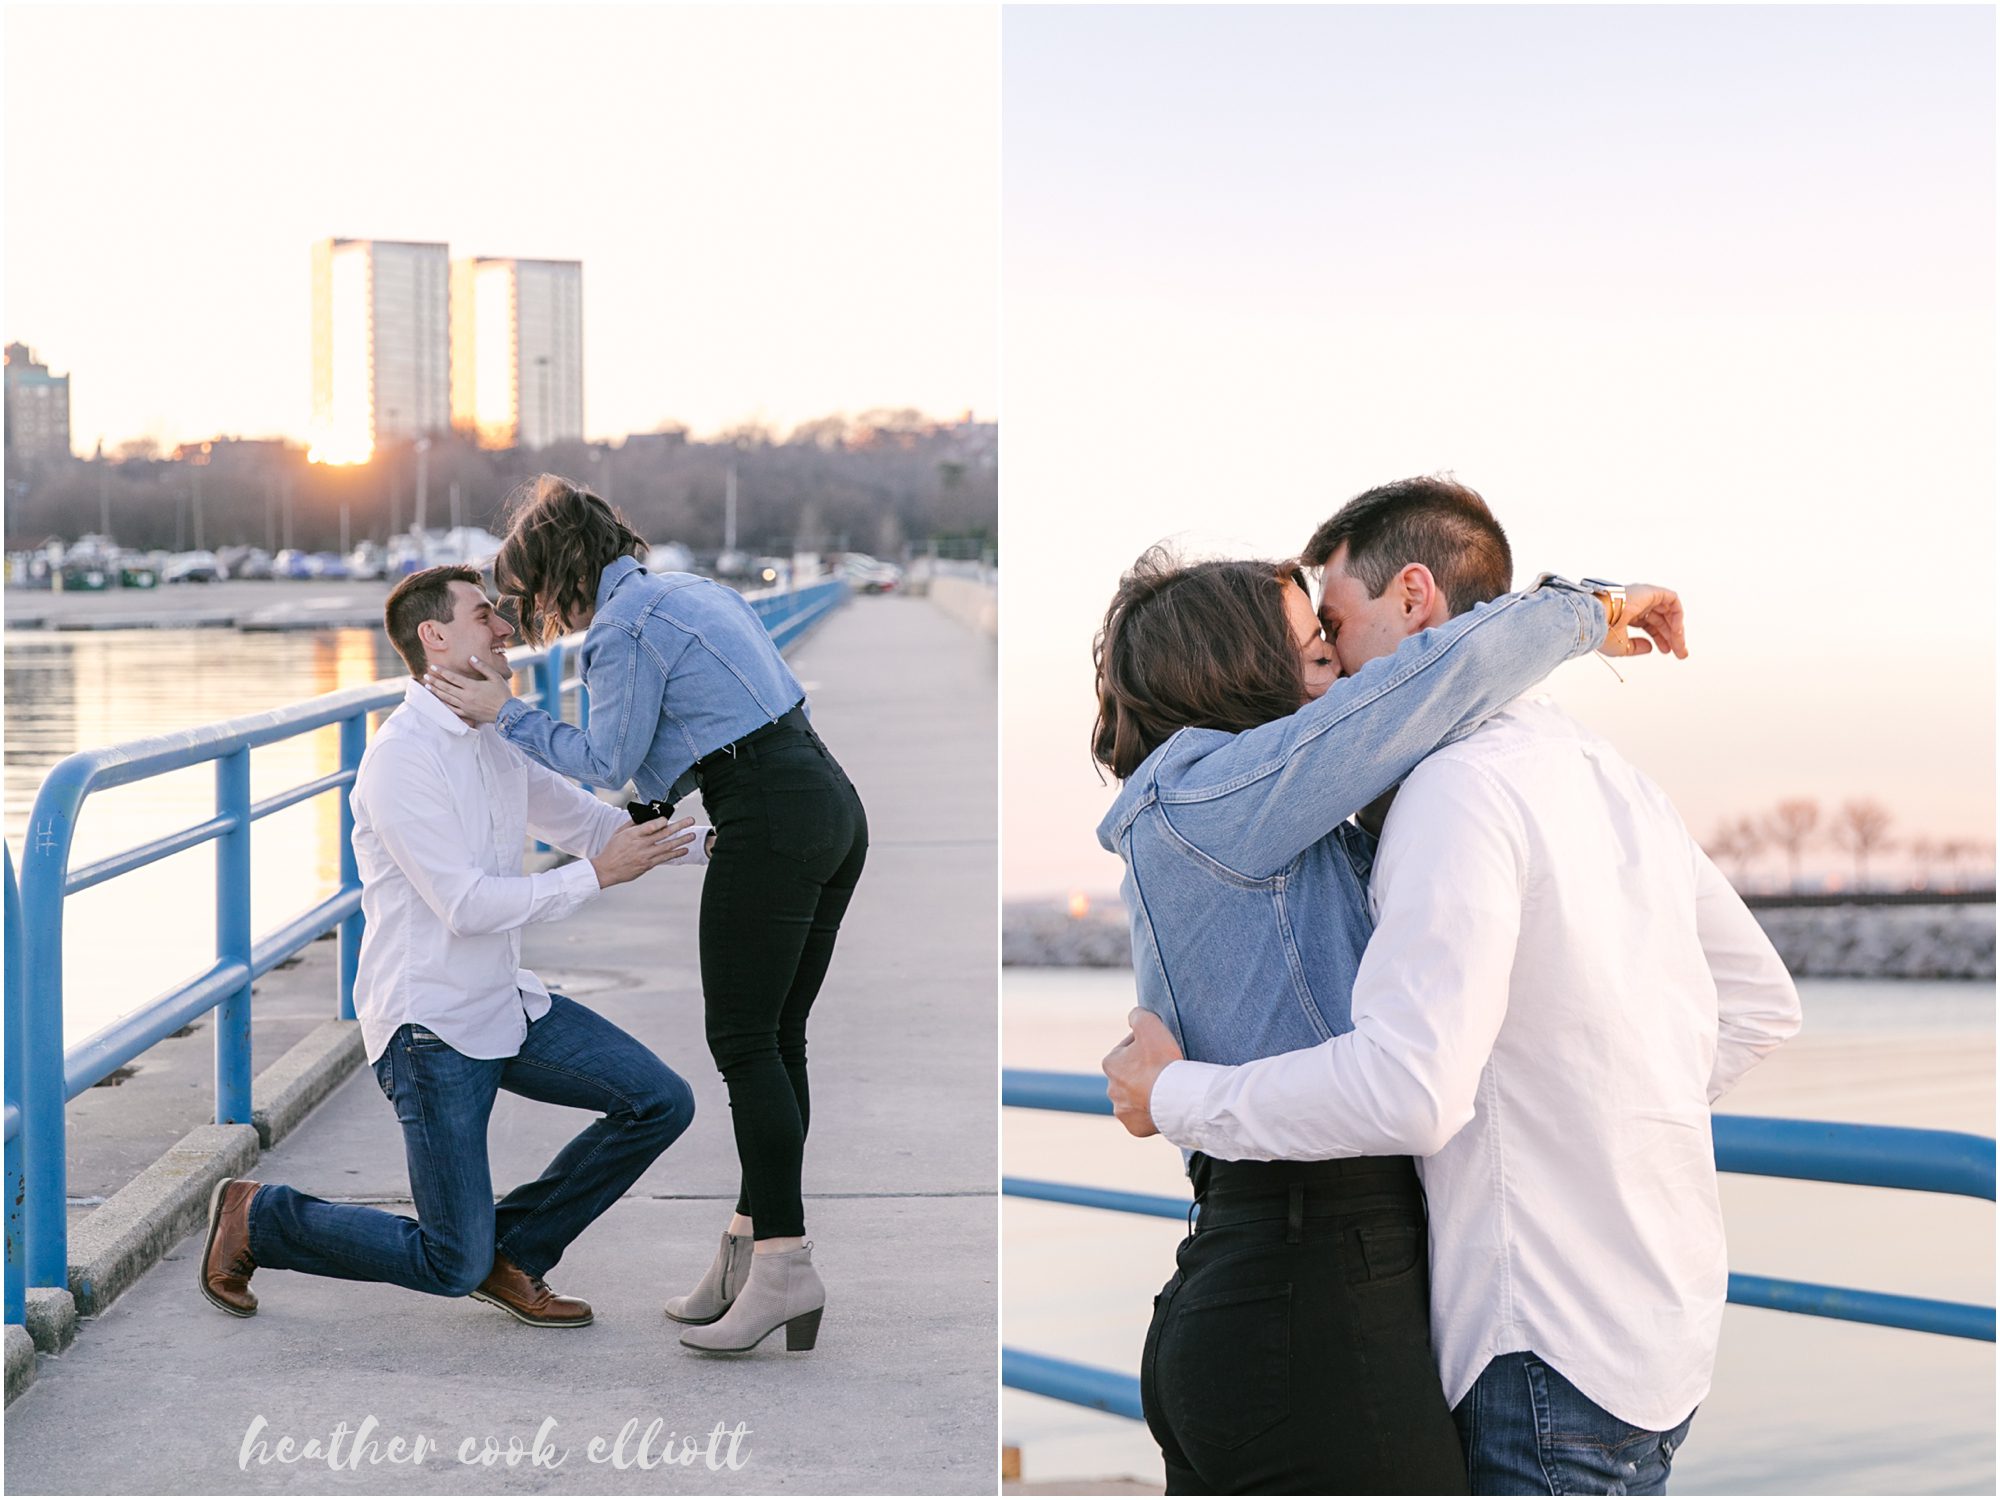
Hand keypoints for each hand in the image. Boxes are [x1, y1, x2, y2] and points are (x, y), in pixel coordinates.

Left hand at [425, 656, 513, 724]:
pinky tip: (439, 701)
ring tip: (428, 686)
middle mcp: (466, 696)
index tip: (433, 666)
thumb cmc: (502, 694)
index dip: (441, 671)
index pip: (452, 677)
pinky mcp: (467, 714)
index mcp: (472, 686)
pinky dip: (444, 704)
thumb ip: (482, 667)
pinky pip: (452, 709)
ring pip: (447, 698)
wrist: (507, 713)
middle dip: (435, 681)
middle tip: (425, 676)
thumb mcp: (495, 677)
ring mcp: (465, 706)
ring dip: (436, 691)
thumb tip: (471, 658)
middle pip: (446, 687)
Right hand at [590, 815, 695, 888]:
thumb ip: (633, 824)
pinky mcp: (648, 865)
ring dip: (682, 840)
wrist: (607, 869)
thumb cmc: (612, 850)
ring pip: (668, 846)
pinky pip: (665, 858)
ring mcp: (646, 855)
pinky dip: (675, 854)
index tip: (668, 818)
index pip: (651, 826)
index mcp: (633, 834)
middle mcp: (641, 845)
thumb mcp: (619, 832)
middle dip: (680, 826)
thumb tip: (645, 817)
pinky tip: (684, 850)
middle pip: (664, 834)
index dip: (662, 821)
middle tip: (690, 820)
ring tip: (692, 835)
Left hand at [1101, 1008, 1183, 1137]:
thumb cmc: (1162, 1060)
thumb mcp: (1150, 1024)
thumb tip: (1134, 1015)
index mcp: (1110, 1063)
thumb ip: (1138, 1015)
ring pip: (1134, 1098)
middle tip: (1165, 1069)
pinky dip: (1151, 1113)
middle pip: (1130, 1075)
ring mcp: (1122, 1110)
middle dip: (1143, 1071)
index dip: (1145, 1045)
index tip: (1160, 1047)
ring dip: (1146, 1093)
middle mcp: (1111, 1089)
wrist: (1175, 1097)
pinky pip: (1142, 1118)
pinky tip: (1163, 1107)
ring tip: (1165, 1089)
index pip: (1128, 1049)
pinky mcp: (1134, 1127)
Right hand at [1597, 584, 1687, 659]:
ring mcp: (1644, 596)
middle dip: (1672, 637)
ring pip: (1668, 611)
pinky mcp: (1651, 591)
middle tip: (1680, 653)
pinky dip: (1677, 614)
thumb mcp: (1621, 647)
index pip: (1649, 625)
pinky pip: (1672, 600)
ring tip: (1680, 645)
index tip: (1667, 651)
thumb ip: (1636, 647)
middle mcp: (1636, 604)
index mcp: (1626, 614)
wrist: (1598, 619)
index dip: (1660, 638)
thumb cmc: (1603, 633)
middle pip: (1660, 620)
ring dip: (1676, 628)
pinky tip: (1676, 630)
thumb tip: (1650, 647)